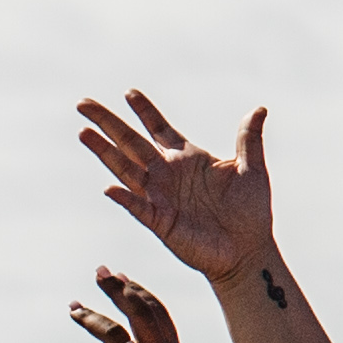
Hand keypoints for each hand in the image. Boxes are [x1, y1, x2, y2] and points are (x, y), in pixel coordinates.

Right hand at [80, 91, 276, 290]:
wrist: (248, 249)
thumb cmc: (250, 211)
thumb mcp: (252, 169)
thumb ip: (248, 139)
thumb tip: (259, 109)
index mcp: (187, 158)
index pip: (159, 129)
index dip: (145, 111)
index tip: (129, 93)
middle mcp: (167, 174)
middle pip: (130, 142)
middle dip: (108, 123)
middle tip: (83, 103)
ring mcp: (160, 197)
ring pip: (125, 169)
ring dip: (105, 152)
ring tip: (84, 133)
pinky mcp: (160, 222)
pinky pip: (138, 207)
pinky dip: (124, 197)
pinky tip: (110, 187)